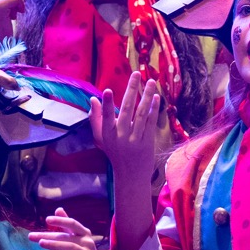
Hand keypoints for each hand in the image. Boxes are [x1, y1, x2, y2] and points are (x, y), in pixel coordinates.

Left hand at [30, 208, 109, 249]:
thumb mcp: (77, 238)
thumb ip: (68, 225)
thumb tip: (58, 209)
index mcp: (84, 233)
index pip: (71, 224)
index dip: (60, 220)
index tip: (47, 219)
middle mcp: (87, 241)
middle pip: (68, 235)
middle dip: (50, 235)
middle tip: (32, 236)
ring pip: (71, 247)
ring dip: (55, 245)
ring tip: (42, 243)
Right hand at [91, 71, 159, 187]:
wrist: (130, 175)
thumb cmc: (114, 152)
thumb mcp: (101, 138)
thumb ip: (96, 118)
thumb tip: (93, 98)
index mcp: (107, 135)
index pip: (106, 118)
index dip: (107, 105)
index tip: (108, 91)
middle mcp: (121, 137)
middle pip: (127, 110)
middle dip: (132, 90)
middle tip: (136, 74)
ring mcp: (135, 140)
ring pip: (141, 114)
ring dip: (146, 96)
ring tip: (150, 81)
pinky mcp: (147, 142)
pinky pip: (150, 123)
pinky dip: (153, 109)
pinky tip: (156, 97)